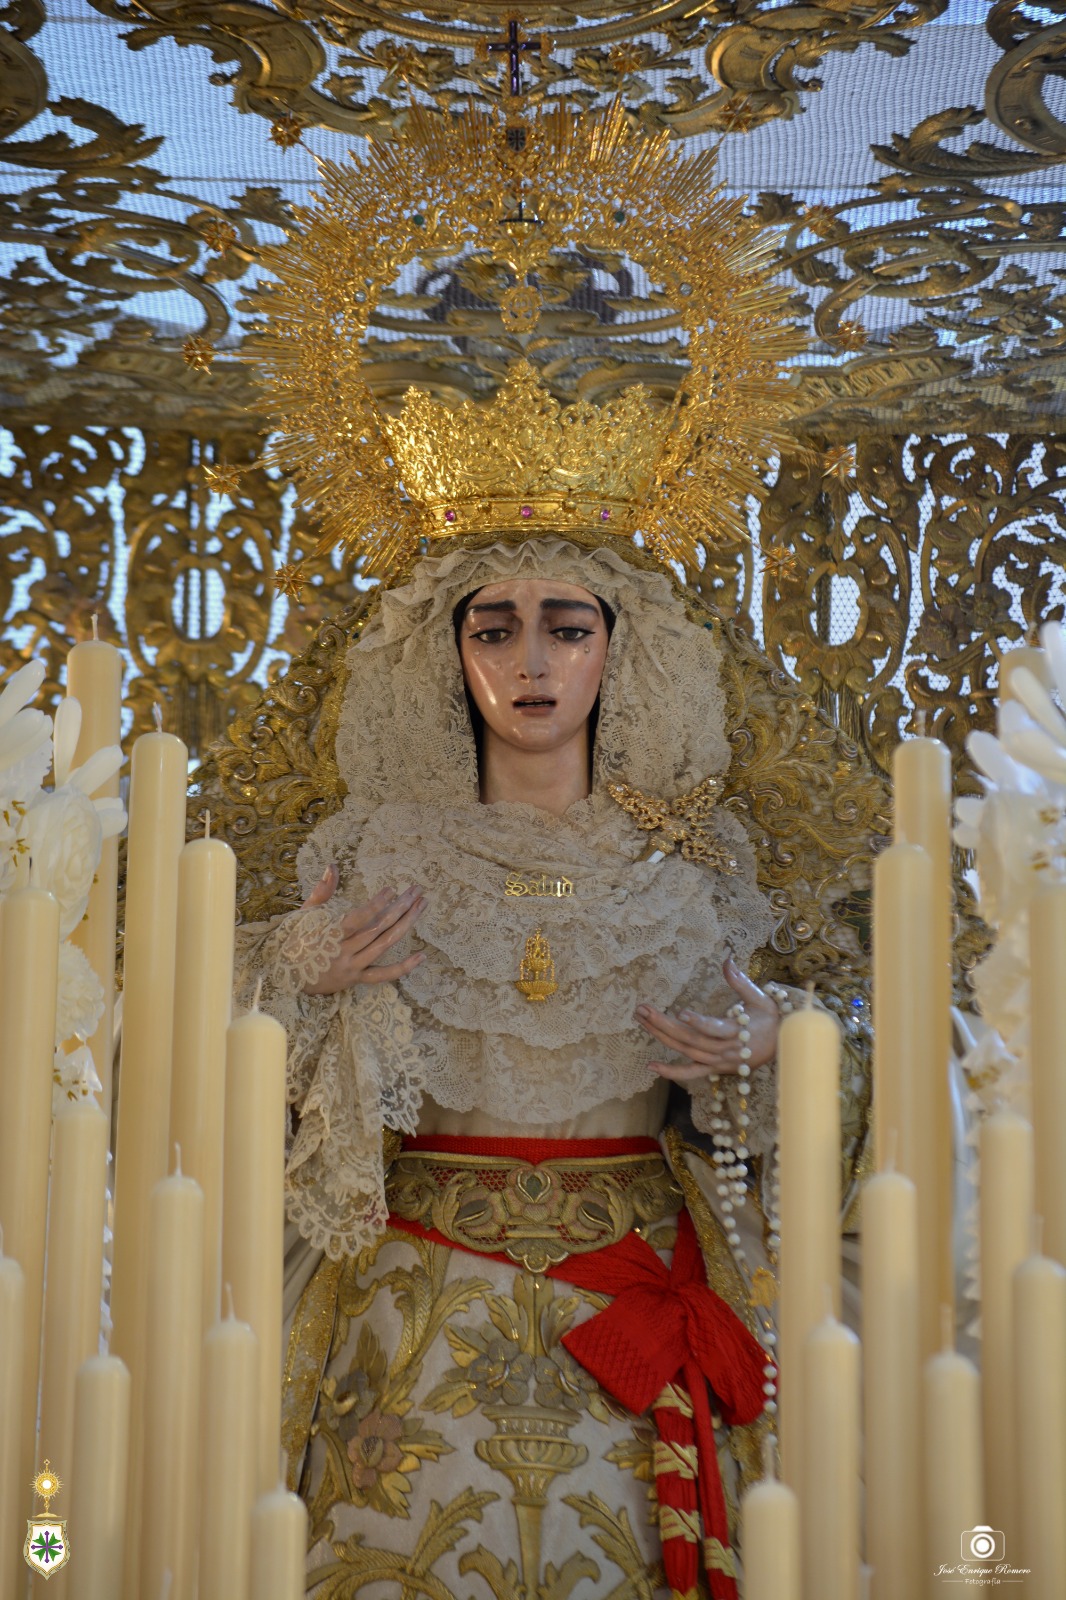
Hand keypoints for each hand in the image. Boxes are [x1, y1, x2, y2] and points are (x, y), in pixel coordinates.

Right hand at [299, 865, 426, 993]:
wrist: (283, 975)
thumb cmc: (293, 939)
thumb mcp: (304, 914)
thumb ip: (321, 892)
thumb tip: (332, 867)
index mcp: (329, 933)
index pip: (358, 918)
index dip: (376, 904)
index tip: (391, 889)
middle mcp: (343, 951)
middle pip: (378, 928)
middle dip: (400, 907)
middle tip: (416, 891)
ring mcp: (352, 966)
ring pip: (384, 945)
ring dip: (405, 924)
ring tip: (421, 906)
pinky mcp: (356, 979)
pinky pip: (383, 976)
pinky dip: (403, 968)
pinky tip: (421, 956)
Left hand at [635, 958, 779, 1082]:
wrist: (781, 1046)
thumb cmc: (770, 1019)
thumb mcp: (760, 998)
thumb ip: (741, 982)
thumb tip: (727, 961)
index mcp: (737, 1031)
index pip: (715, 1029)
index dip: (699, 1023)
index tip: (681, 1013)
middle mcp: (725, 1049)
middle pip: (691, 1039)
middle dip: (664, 1024)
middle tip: (642, 1009)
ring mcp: (718, 1061)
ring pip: (686, 1051)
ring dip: (661, 1037)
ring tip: (641, 1020)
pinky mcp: (714, 1069)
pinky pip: (691, 1073)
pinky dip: (672, 1072)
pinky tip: (651, 1066)